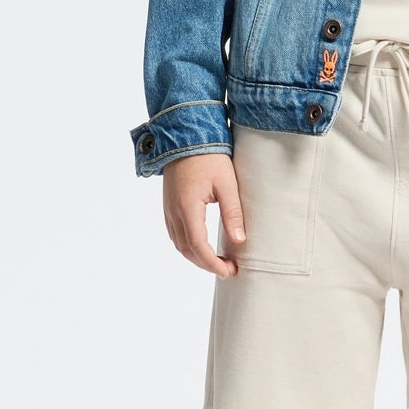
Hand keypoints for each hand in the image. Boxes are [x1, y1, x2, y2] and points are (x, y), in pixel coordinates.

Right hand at [162, 152, 245, 275]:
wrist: (185, 137)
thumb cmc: (209, 157)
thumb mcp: (226, 184)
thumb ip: (232, 212)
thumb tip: (240, 240)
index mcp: (187, 208)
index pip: (198, 246)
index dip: (213, 263)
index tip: (230, 271)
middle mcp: (173, 212)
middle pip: (186, 250)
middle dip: (206, 264)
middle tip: (228, 269)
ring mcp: (168, 210)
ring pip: (179, 244)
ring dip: (197, 257)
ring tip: (218, 261)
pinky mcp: (168, 206)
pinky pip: (175, 234)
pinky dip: (188, 246)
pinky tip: (202, 246)